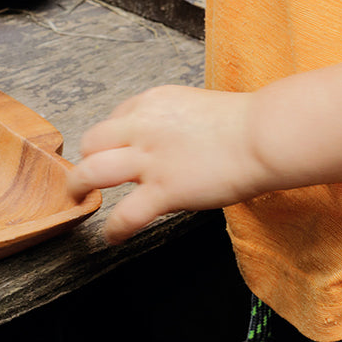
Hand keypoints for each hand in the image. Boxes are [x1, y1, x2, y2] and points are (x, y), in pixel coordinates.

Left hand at [66, 85, 266, 242]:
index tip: (115, 153)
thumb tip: (166, 139)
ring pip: (93, 172)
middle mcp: (142, 127)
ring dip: (80, 187)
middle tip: (87, 175)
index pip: (115, 119)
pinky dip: (114, 229)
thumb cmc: (244, 124)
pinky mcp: (164, 190)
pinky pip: (125, 214)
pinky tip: (112, 237)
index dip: (111, 139)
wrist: (263, 136)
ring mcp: (150, 159)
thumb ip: (172, 121)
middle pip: (92, 140)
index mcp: (151, 103)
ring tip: (78, 200)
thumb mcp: (195, 107)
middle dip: (87, 159)